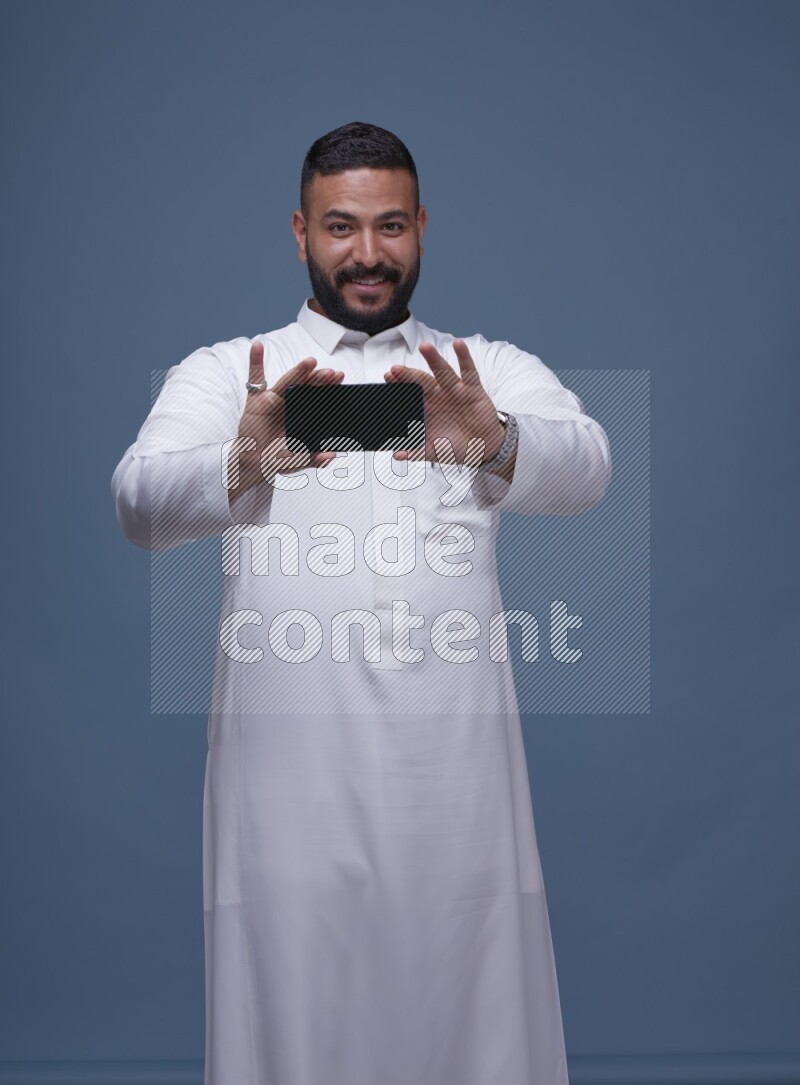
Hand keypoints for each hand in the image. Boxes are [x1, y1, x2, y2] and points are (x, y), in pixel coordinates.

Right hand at [228, 342, 343, 501]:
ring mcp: (273, 399)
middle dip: (319, 379)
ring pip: (287, 381)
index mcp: (304, 414)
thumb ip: (315, 459)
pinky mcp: (256, 399)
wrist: (252, 463)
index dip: (329, 388)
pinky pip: (254, 378)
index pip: (319, 398)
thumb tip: (333, 455)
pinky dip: (255, 361)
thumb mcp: (298, 461)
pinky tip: (258, 346)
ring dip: (298, 371)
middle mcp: (291, 403)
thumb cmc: (276, 459)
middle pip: (306, 387)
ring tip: (310, 362)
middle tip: (330, 373)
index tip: (340, 378)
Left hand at [385, 339, 504, 464]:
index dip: (398, 386)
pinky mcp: (473, 388)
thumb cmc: (456, 447)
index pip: (409, 394)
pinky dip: (464, 357)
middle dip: (408, 375)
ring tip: (424, 347)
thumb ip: (417, 451)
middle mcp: (438, 395)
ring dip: (434, 359)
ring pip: (443, 371)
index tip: (387, 378)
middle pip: (421, 381)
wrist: (483, 448)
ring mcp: (455, 390)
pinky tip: (458, 344)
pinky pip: (468, 371)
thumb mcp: (435, 452)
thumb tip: (396, 455)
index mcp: (426, 409)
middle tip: (396, 369)